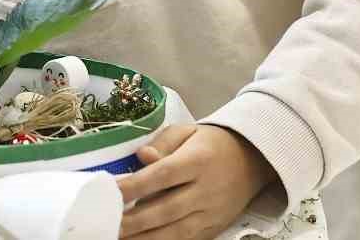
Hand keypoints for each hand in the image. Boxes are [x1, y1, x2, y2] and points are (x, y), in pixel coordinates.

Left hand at [117, 123, 277, 238]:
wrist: (252, 159)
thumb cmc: (211, 143)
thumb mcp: (188, 131)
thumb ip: (162, 143)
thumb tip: (141, 156)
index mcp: (198, 160)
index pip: (163, 174)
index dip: (135, 185)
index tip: (110, 191)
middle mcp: (206, 189)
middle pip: (166, 209)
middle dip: (134, 220)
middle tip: (107, 224)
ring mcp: (211, 213)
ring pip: (176, 232)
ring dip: (145, 238)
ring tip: (119, 238)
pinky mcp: (214, 228)